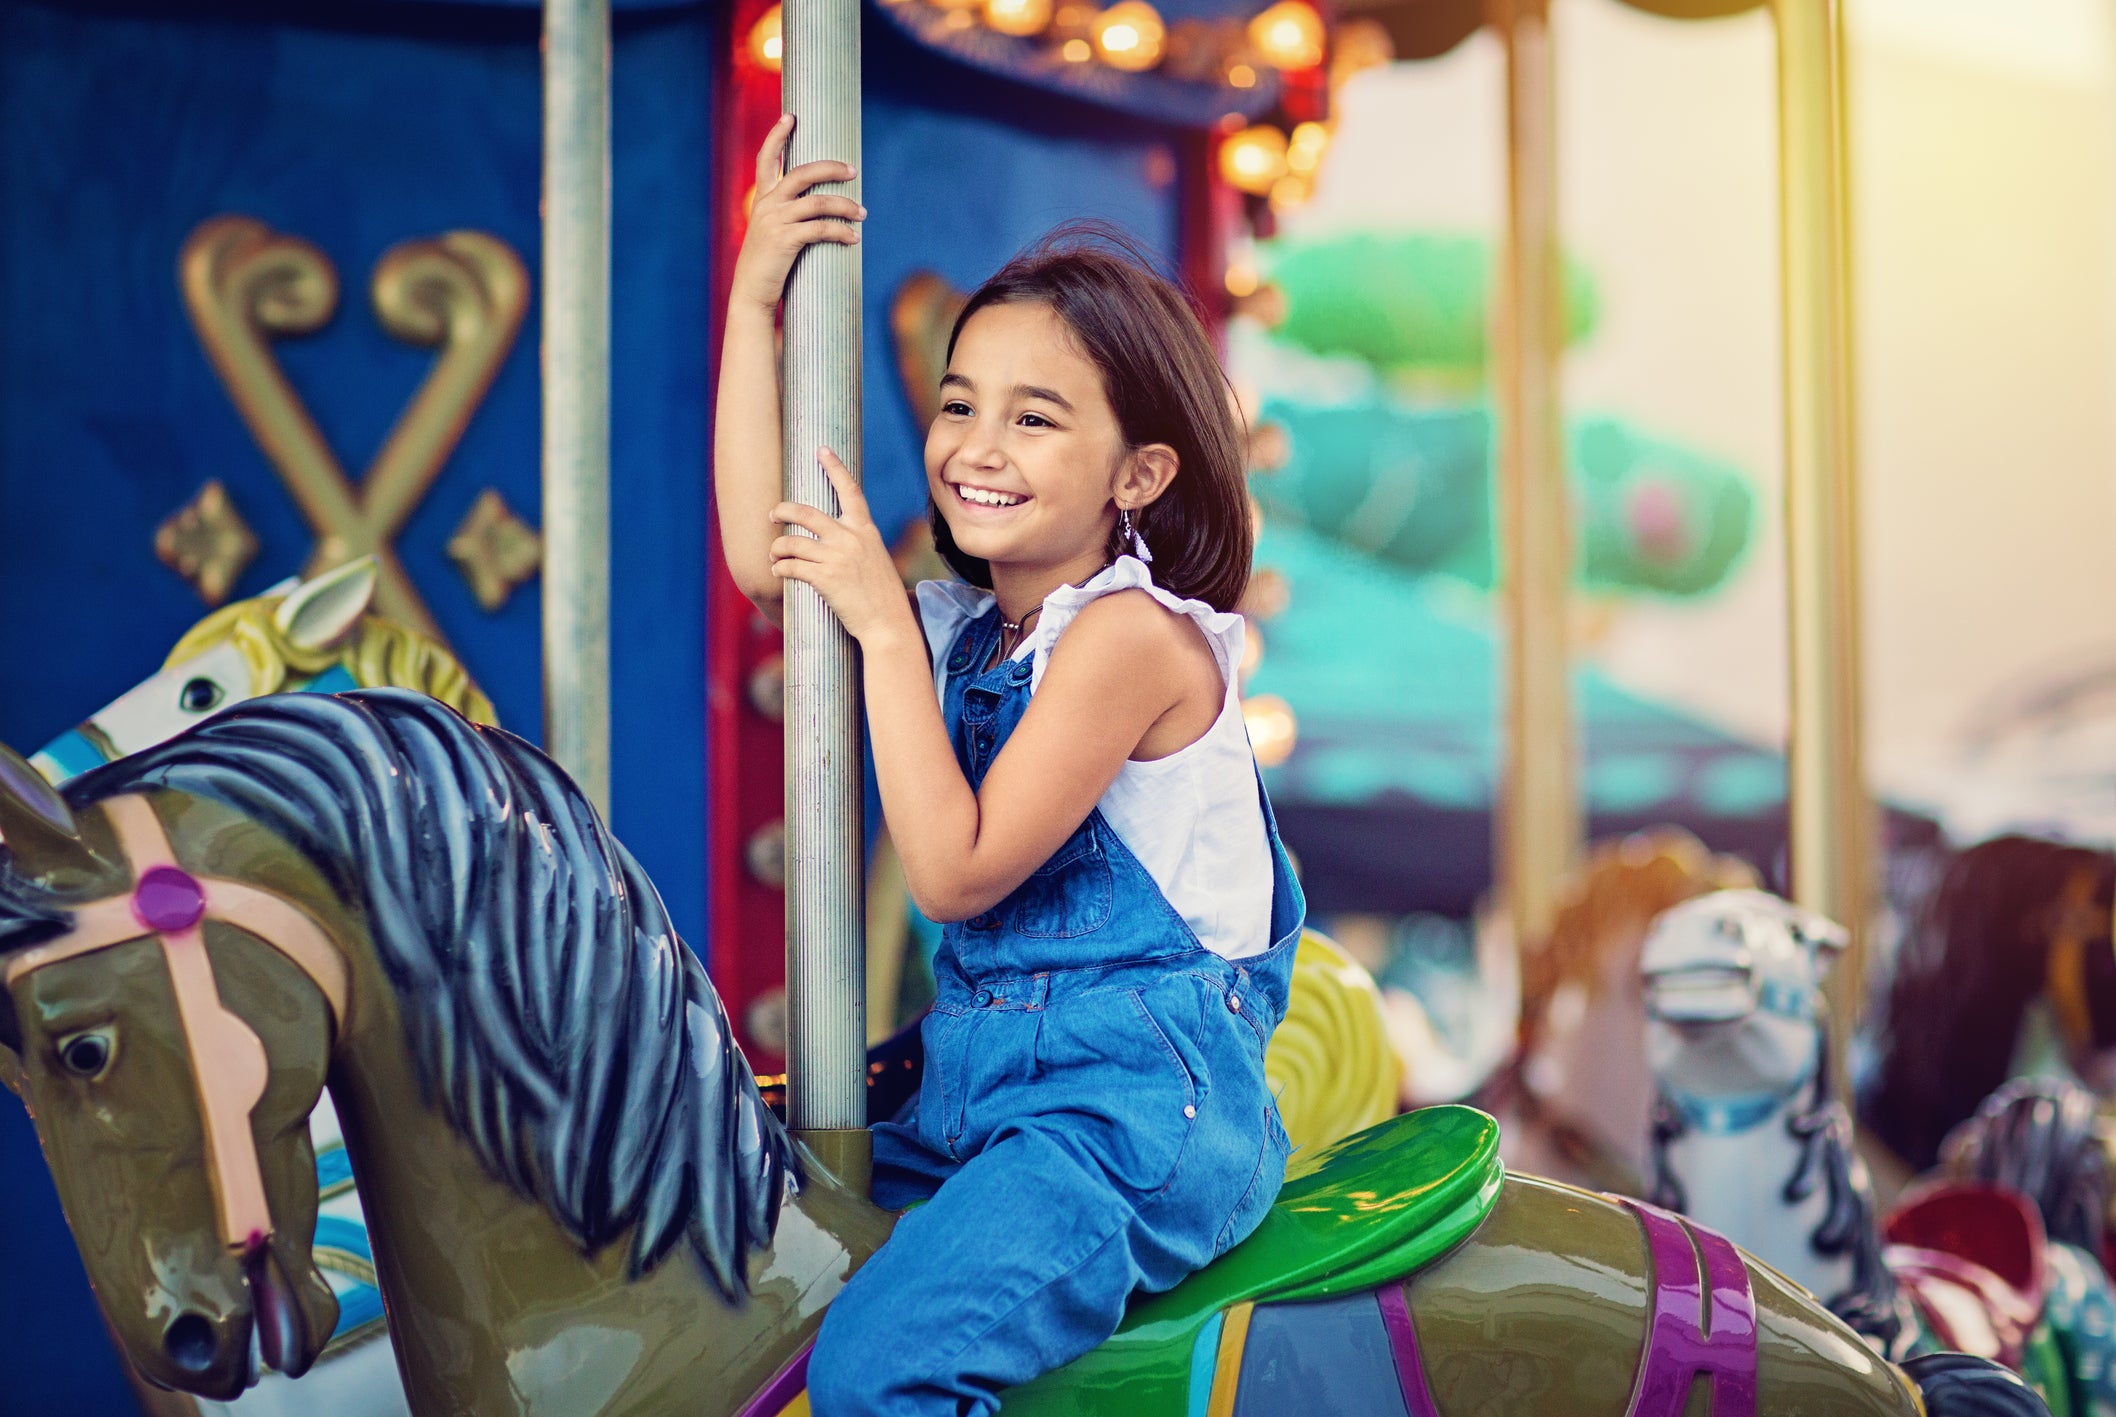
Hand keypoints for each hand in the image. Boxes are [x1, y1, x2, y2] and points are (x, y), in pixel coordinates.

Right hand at [730, 115, 863, 313]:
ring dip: (845, 205)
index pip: (767, 160)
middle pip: (801, 173)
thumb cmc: (768, 267)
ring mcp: (775, 222)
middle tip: (853, 170)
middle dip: (830, 168)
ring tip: (862, 213)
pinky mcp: (785, 241)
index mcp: (763, 200)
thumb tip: (818, 211)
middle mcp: (767, 206)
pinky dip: (841, 231)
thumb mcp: (772, 235)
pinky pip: (820, 229)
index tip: (790, 117)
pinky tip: (854, 237)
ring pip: (817, 202)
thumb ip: (788, 218)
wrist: (751, 294)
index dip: (777, 136)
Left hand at [772, 450, 917, 647]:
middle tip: (773, 514)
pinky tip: (778, 572)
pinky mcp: (824, 578)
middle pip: (807, 513)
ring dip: (777, 548)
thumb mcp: (876, 561)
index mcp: (866, 531)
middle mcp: (851, 539)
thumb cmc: (883, 598)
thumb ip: (858, 546)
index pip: (850, 491)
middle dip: (783, 510)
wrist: (889, 624)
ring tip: (774, 555)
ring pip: (792, 542)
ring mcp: (837, 557)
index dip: (835, 467)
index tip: (822, 449)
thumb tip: (836, 542)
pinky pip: (791, 566)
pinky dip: (780, 568)